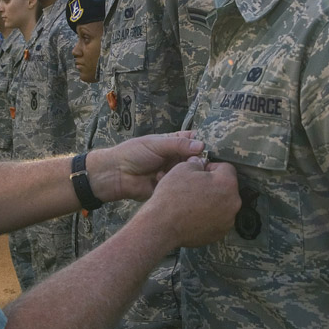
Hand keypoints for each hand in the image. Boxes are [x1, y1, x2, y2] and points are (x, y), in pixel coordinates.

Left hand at [87, 132, 203, 201]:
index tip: (212, 147)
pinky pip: (180, 187)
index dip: (205, 143)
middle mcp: (178, 158)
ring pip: (191, 174)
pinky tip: (160, 178)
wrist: (116, 174)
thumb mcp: (157, 144)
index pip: (196, 140)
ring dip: (184, 172)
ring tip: (170, 169)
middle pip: (197, 159)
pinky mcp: (170, 188)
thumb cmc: (134, 153)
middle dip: (196, 160)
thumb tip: (202, 145)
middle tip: (192, 161)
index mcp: (175, 143)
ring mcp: (175, 174)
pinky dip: (173, 182)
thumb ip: (179, 145)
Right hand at [140, 156, 240, 247]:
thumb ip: (196, 163)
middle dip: (212, 185)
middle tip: (195, 187)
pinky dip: (208, 216)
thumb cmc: (172, 198)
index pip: (226, 168)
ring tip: (193, 202)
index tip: (201, 172)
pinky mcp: (220, 233)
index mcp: (227, 183)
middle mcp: (232, 202)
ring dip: (211, 201)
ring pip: (222, 204)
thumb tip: (199, 163)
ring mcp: (227, 220)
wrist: (162, 226)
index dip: (211, 167)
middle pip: (226, 187)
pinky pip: (217, 219)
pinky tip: (194, 215)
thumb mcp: (182, 169)